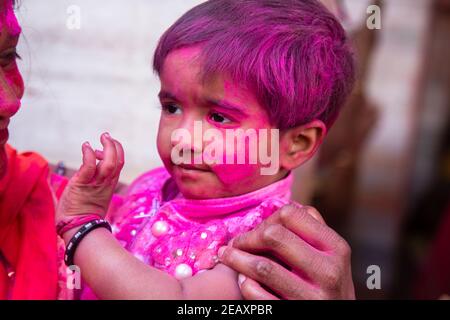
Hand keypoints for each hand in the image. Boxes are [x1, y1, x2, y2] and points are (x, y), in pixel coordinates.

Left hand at [56, 133, 124, 222]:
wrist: (79, 228)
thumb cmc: (83, 213)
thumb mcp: (95, 194)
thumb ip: (95, 181)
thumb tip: (90, 169)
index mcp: (110, 184)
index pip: (119, 164)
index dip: (117, 151)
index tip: (109, 144)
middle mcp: (106, 182)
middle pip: (118, 160)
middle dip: (114, 145)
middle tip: (106, 136)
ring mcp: (96, 183)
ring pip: (109, 162)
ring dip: (106, 146)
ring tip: (101, 138)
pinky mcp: (82, 184)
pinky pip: (89, 165)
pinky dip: (88, 153)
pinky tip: (86, 146)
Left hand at [218, 204, 354, 299]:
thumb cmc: (329, 283)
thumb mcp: (333, 255)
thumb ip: (313, 230)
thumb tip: (284, 208)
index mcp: (336, 248)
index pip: (291, 215)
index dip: (268, 219)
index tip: (259, 229)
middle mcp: (328, 271)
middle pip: (274, 236)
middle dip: (248, 237)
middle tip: (237, 242)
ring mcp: (311, 297)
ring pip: (262, 266)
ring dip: (236, 258)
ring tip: (226, 255)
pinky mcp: (292, 314)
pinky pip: (257, 294)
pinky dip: (244, 284)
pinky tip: (242, 279)